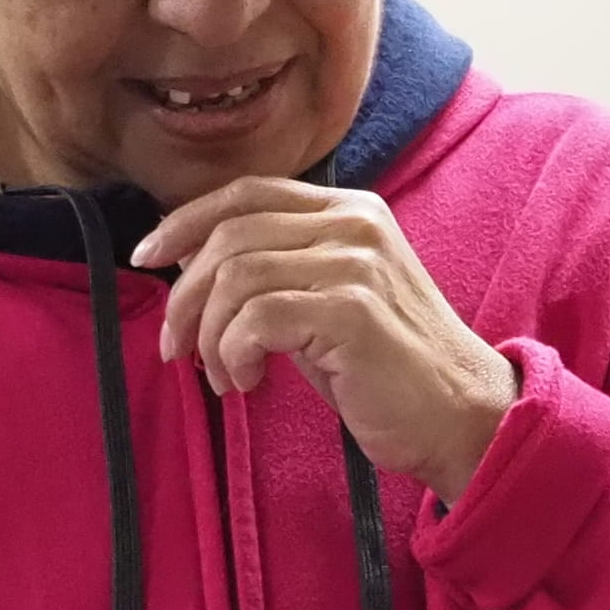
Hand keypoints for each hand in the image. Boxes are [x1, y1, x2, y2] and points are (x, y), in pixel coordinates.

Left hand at [134, 177, 518, 499]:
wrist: (460, 416)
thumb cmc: (385, 371)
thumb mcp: (325, 304)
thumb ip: (272, 274)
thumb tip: (188, 263)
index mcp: (348, 210)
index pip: (246, 193)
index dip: (185, 221)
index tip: (148, 259)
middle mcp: (353, 223)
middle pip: (229, 234)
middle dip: (184, 295)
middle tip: (175, 349)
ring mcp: (355, 263)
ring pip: (235, 277)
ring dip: (208, 335)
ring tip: (222, 376)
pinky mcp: (351, 310)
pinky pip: (255, 319)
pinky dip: (233, 354)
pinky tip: (248, 383)